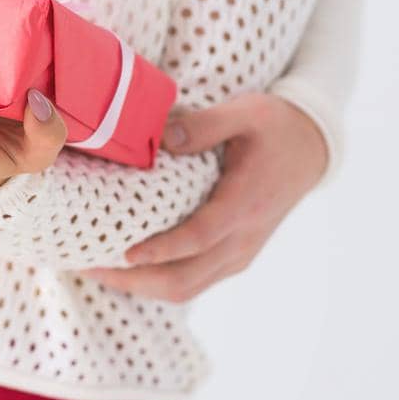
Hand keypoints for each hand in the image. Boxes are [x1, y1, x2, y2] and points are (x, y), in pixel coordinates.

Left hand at [81, 92, 327, 301]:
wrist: (312, 147)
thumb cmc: (274, 126)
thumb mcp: (245, 112)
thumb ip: (205, 125)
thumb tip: (162, 137)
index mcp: (244, 203)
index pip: (200, 237)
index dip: (161, 249)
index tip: (124, 253)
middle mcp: (243, 237)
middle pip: (185, 278)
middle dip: (134, 279)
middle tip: (87, 265)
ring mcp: (240, 252)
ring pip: (187, 287)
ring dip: (140, 286)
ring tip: (95, 269)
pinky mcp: (234, 255)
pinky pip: (193, 281)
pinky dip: (157, 281)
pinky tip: (124, 268)